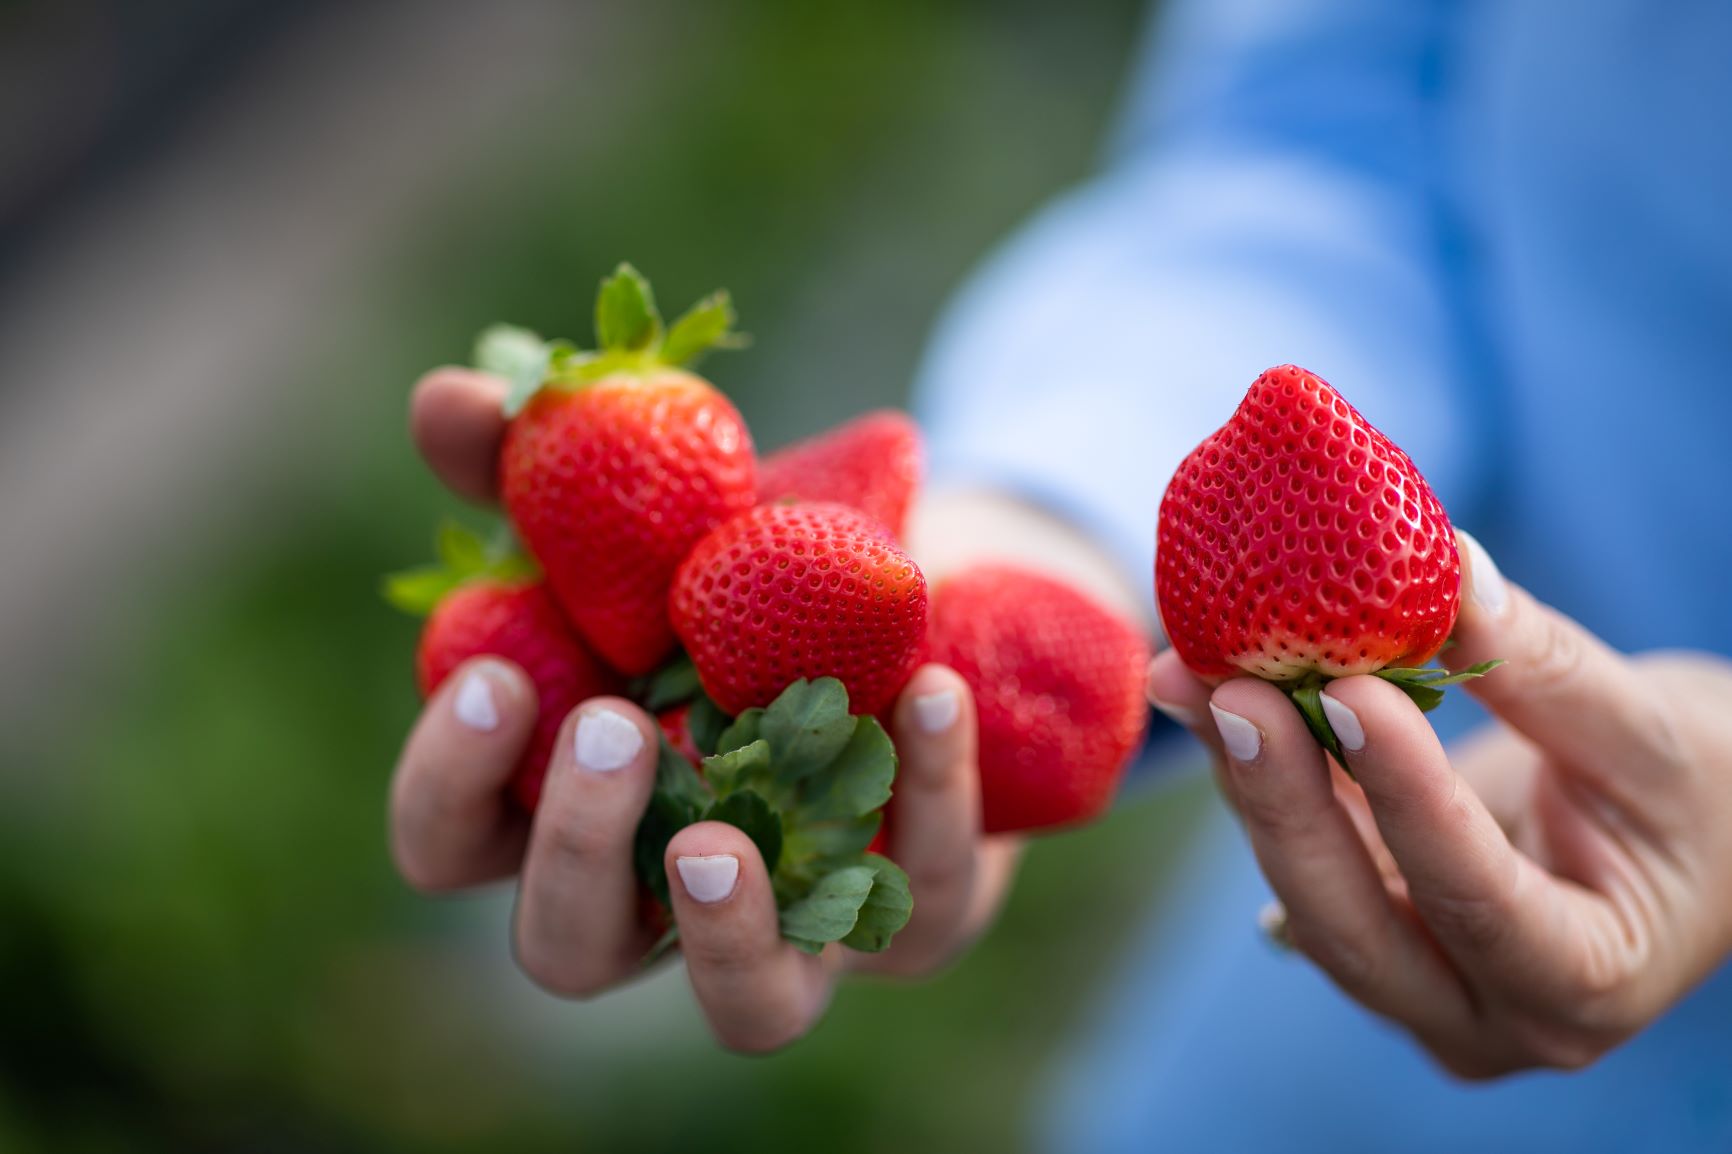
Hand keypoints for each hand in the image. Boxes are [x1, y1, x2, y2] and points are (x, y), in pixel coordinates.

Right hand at [390, 369, 1017, 1050]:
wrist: (933, 592)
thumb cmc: (751, 570)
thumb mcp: (649, 506)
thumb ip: (541, 464)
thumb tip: (446, 402)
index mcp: (571, 801)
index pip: (450, 847)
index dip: (449, 787)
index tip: (497, 676)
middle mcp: (668, 890)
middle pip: (570, 951)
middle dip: (577, 853)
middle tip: (614, 728)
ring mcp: (798, 920)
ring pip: (749, 1010)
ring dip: (727, 937)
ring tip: (724, 839)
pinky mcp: (916, 912)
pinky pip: (921, 902)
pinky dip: (930, 797)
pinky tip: (931, 689)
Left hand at [1147, 529, 1731, 1077]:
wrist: (1686, 833)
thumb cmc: (1695, 788)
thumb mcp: (1649, 728)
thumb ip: (1543, 666)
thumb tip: (1446, 570)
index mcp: (1582, 985)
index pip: (1480, 900)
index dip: (1408, 797)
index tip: (1353, 688)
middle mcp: (1478, 1015)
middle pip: (1353, 925)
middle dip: (1285, 802)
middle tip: (1232, 692)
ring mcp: (1408, 984)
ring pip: (1304, 889)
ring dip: (1246, 778)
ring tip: (1191, 671)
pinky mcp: (1362, 927)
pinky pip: (1297, 852)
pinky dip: (1254, 771)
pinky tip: (1199, 692)